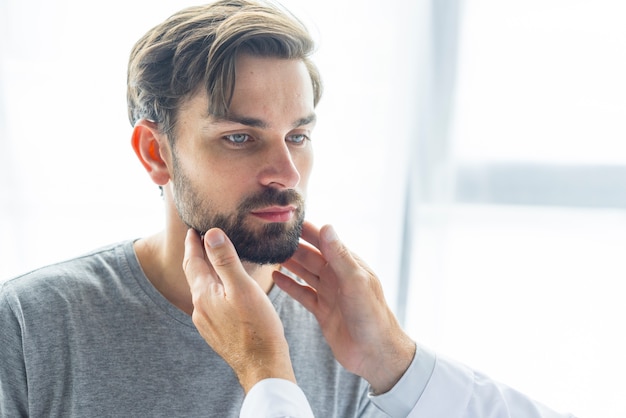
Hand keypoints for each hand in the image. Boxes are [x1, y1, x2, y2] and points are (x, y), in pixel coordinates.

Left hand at [182, 228, 295, 392]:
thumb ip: (225, 260)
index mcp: (203, 294)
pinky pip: (211, 303)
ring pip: (204, 290)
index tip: (192, 229)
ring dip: (207, 273)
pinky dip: (215, 289)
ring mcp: (207, 323)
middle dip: (197, 256)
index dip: (192, 243)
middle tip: (201, 240)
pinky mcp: (217, 332)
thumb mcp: (243, 287)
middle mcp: (200, 309)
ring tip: (215, 261)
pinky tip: (226, 291)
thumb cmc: (257, 327)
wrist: (262, 366)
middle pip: (195, 275)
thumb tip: (211, 234)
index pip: (192, 261)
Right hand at [273, 221, 415, 393]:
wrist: (375, 353)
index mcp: (348, 265)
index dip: (308, 230)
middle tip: (271, 235)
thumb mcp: (355, 281)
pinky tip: (275, 277)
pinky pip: (302, 294)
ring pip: (305, 273)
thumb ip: (339, 256)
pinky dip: (289, 285)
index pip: (325, 241)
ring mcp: (330, 294)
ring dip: (289, 263)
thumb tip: (326, 227)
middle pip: (311, 256)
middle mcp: (338, 277)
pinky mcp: (322, 311)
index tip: (288, 219)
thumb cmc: (371, 315)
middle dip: (293, 246)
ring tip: (269, 252)